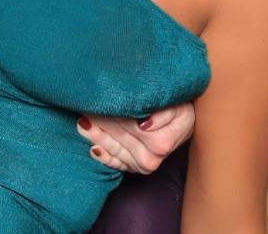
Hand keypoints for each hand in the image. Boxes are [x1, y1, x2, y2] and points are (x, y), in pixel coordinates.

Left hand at [75, 100, 195, 172]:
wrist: (184, 123)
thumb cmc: (178, 109)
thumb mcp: (177, 106)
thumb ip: (163, 114)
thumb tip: (144, 124)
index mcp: (160, 143)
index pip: (129, 126)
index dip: (114, 112)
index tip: (99, 100)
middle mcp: (151, 159)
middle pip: (119, 138)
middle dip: (102, 121)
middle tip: (85, 107)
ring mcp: (142, 165)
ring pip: (114, 151)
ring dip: (97, 136)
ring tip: (82, 122)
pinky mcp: (134, 168)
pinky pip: (115, 163)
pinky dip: (103, 155)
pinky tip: (93, 147)